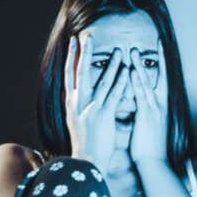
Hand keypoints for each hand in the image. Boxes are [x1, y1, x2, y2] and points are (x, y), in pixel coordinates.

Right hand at [64, 34, 126, 171]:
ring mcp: (91, 108)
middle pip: (80, 72)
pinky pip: (114, 94)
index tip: (73, 42)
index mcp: (71, 104)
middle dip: (84, 52)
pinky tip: (127, 71)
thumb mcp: (75, 123)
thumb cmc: (84, 145)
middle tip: (87, 34)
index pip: (69, 75)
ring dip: (110, 63)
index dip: (71, 57)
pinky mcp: (103, 115)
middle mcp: (78, 103)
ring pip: (101, 80)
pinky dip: (121, 81)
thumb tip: (75, 98)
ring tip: (117, 49)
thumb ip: (76, 108)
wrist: (85, 162)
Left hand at [129, 41, 168, 163]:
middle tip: (152, 42)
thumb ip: (147, 115)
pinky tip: (130, 71)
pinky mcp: (146, 116)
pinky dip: (136, 82)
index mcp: (160, 108)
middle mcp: (160, 106)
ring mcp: (154, 110)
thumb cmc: (150, 149)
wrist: (154, 164)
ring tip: (134, 51)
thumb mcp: (150, 128)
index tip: (160, 51)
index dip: (161, 66)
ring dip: (140, 66)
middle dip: (154, 60)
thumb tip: (142, 109)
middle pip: (158, 77)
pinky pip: (140, 95)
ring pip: (147, 83)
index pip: (161, 82)